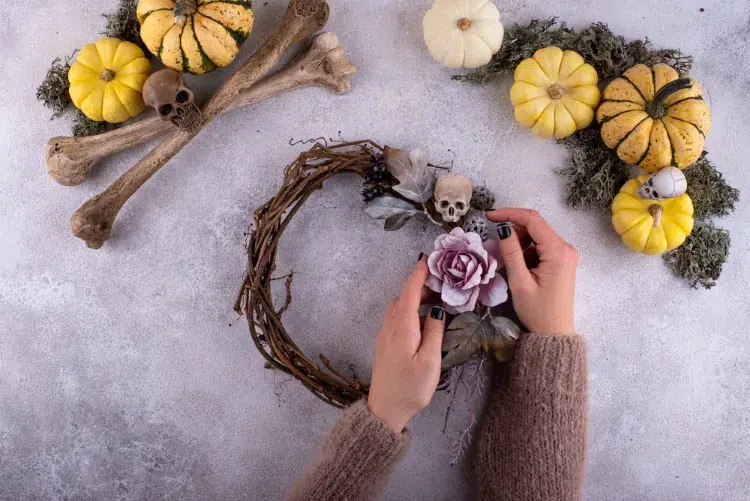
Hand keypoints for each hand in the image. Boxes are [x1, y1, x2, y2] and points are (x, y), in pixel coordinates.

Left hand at [367, 257, 445, 432]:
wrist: (384, 410)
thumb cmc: (410, 387)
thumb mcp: (430, 360)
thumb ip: (434, 331)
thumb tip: (436, 308)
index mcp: (402, 326)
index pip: (409, 291)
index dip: (419, 273)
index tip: (429, 258)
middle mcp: (390, 326)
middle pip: (404, 296)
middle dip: (421, 284)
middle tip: (442, 281)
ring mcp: (385, 335)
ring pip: (399, 307)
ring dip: (415, 298)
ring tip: (436, 299)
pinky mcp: (385, 344)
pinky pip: (397, 318)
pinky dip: (410, 310)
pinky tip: (422, 319)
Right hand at [486, 208, 577, 334]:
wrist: (554, 333)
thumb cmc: (537, 311)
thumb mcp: (519, 282)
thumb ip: (511, 252)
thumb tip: (502, 227)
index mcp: (558, 252)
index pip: (532, 220)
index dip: (509, 214)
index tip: (488, 216)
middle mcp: (565, 248)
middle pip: (535, 226)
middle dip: (513, 231)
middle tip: (495, 246)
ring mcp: (565, 254)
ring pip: (536, 235)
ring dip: (519, 242)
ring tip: (508, 261)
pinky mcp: (561, 260)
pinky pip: (541, 246)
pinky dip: (526, 250)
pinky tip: (519, 266)